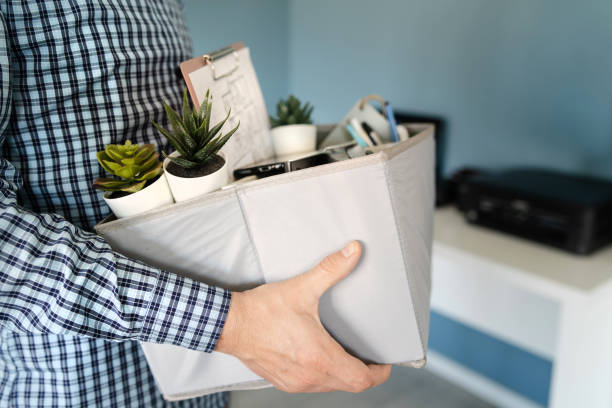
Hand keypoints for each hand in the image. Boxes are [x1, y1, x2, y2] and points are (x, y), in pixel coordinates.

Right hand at [215, 241, 390, 392]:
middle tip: (369, 357)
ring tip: (347, 355)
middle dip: (363, 373)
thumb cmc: (262, 311)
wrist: (229, 325)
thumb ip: (331, 269)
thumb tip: (353, 251)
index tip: (384, 363)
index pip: (361, 380)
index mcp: (320, 357)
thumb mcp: (302, 288)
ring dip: (342, 374)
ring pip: (331, 387)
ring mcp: (295, 382)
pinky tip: (319, 357)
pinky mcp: (282, 381)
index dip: (378, 373)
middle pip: (349, 385)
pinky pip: (312, 385)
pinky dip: (323, 375)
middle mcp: (309, 376)